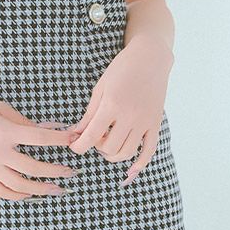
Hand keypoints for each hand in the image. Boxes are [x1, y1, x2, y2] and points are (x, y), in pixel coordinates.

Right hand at [0, 88, 81, 200]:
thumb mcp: (1, 108)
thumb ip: (24, 122)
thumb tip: (49, 129)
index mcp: (4, 132)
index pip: (40, 138)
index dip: (60, 139)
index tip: (73, 140)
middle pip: (34, 168)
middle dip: (57, 170)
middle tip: (72, 171)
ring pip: (19, 186)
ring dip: (41, 189)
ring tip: (56, 188)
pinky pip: (1, 191)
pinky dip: (17, 195)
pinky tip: (30, 193)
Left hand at [67, 35, 173, 186]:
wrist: (150, 58)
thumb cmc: (121, 68)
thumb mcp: (100, 87)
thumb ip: (89, 113)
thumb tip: (75, 134)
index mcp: (112, 105)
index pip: (91, 135)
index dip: (79, 146)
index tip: (74, 147)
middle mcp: (130, 116)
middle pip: (109, 148)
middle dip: (96, 147)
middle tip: (93, 138)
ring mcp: (145, 122)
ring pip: (127, 152)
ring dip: (113, 155)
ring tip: (106, 145)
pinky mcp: (155, 124)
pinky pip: (149, 151)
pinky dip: (139, 164)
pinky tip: (129, 171)